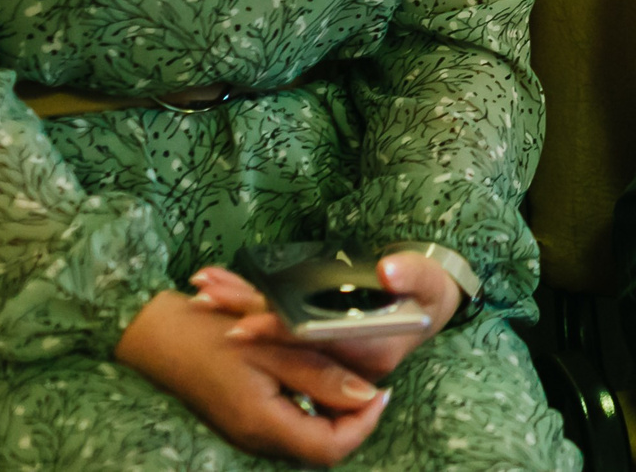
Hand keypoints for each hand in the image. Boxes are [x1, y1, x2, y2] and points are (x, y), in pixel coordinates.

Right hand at [116, 289, 389, 466]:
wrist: (154, 331)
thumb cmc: (210, 332)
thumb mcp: (272, 345)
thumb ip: (320, 373)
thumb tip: (366, 395)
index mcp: (263, 423)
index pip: (329, 448)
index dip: (363, 424)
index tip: (382, 392)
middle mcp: (256, 435)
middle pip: (320, 445)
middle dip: (353, 418)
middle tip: (373, 383)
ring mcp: (248, 429)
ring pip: (307, 433)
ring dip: (333, 409)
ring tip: (352, 374)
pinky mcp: (244, 416)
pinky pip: (289, 420)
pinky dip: (311, 402)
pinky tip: (319, 372)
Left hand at [189, 253, 459, 383]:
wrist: (424, 306)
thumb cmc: (427, 293)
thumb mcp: (431, 281)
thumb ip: (415, 275)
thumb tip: (389, 271)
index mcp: (371, 354)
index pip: (318, 345)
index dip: (282, 333)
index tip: (247, 322)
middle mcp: (341, 364)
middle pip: (286, 343)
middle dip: (245, 318)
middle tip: (208, 297)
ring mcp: (323, 355)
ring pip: (275, 336)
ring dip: (239, 310)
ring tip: (204, 289)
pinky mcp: (311, 341)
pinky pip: (275, 328)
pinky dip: (247, 306)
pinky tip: (217, 291)